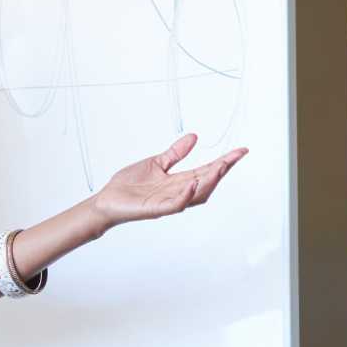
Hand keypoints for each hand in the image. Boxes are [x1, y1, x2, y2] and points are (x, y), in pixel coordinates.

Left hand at [90, 134, 246, 230]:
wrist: (106, 201)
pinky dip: (186, 195)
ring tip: (221, 166)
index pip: (206, 170)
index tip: (239, 151)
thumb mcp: (156, 162)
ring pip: (196, 194)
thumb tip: (194, 137)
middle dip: (223, 169)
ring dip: (210, 181)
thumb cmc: (129, 185)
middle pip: (207, 182)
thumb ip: (175, 153)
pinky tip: (193, 183)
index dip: (224, 161)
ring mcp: (168, 202)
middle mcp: (177, 192)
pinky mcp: (156, 209)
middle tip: (236, 156)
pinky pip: (175, 204)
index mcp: (178, 181)